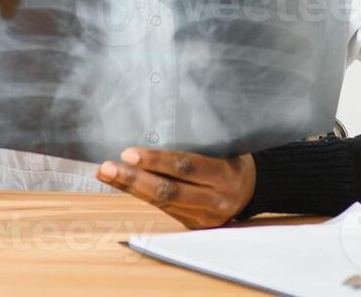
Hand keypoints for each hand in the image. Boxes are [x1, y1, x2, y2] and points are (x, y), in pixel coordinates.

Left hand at [96, 147, 255, 228]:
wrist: (254, 189)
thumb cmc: (234, 159)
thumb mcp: (224, 148)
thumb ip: (195, 147)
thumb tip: (152, 136)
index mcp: (225, 176)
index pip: (186, 167)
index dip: (156, 161)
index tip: (129, 153)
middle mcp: (214, 201)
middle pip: (169, 192)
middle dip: (134, 180)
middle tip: (107, 167)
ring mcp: (203, 217)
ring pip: (161, 203)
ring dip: (129, 188)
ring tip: (106, 173)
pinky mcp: (193, 225)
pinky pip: (162, 208)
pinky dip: (139, 195)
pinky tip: (121, 183)